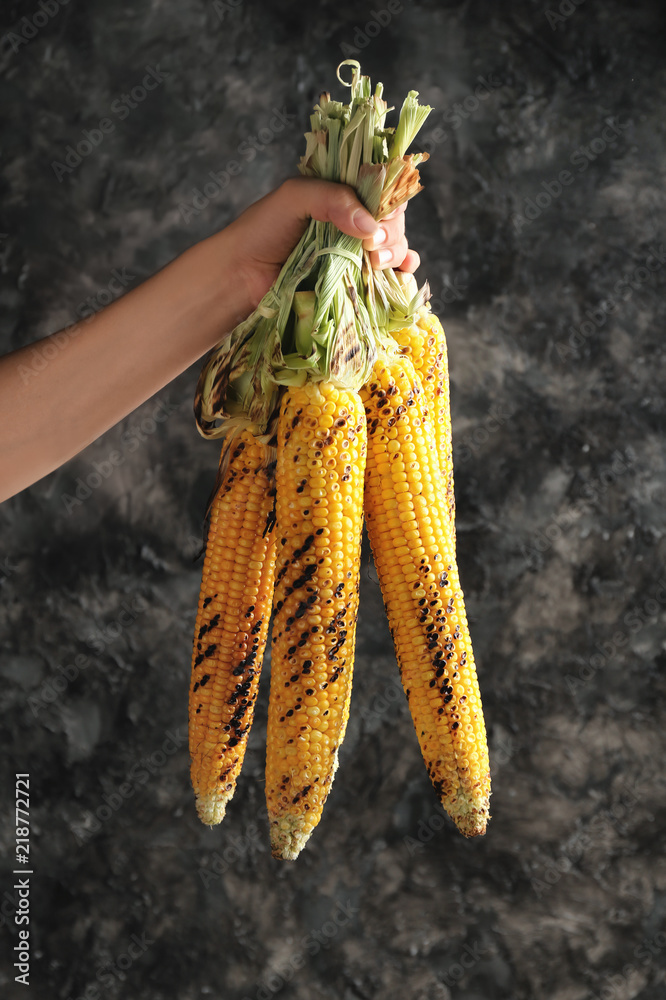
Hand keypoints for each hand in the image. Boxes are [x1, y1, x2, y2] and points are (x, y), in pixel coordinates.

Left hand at [221, 176, 420, 314]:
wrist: (242, 275)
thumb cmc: (262, 230)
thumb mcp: (295, 196)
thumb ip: (333, 199)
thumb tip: (371, 227)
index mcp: (342, 196)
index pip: (382, 189)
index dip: (389, 199)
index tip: (381, 213)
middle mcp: (353, 223)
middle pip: (393, 220)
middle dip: (392, 231)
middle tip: (372, 244)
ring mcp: (355, 254)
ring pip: (396, 247)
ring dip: (396, 252)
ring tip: (375, 261)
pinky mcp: (354, 284)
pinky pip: (388, 279)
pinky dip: (402, 275)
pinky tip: (402, 273)